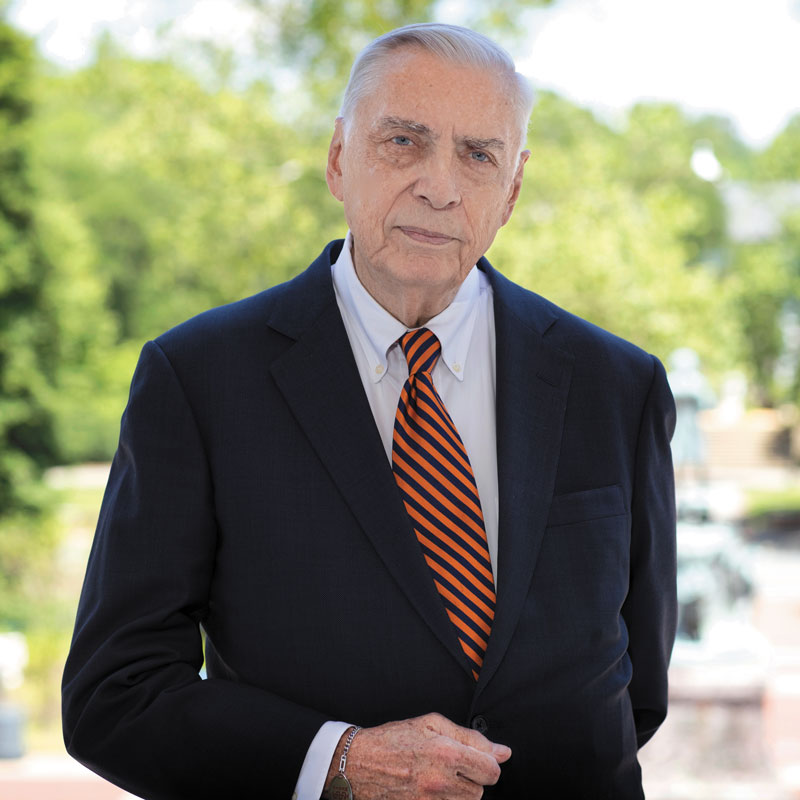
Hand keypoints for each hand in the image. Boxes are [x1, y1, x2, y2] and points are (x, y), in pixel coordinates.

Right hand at [325, 712, 510, 798]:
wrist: (359, 764)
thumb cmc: (393, 740)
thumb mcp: (431, 724)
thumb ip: (470, 737)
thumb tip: (502, 752)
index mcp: (447, 754)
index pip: (491, 770)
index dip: (487, 762)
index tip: (476, 758)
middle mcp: (441, 782)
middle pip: (480, 790)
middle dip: (472, 777)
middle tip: (451, 765)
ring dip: (460, 792)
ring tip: (440, 777)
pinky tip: (431, 788)